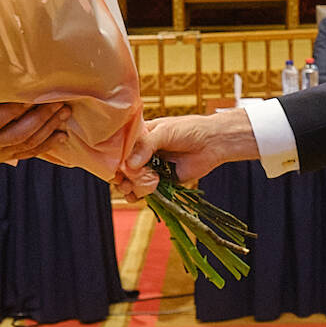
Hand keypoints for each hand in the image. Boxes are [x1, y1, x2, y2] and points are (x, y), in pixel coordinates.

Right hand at [0, 82, 67, 179]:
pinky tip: (63, 136)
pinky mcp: (5, 157)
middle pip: (20, 133)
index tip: (32, 95)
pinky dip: (48, 145)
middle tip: (59, 102)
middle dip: (42, 118)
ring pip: (29, 143)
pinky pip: (29, 153)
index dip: (16, 109)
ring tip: (66, 113)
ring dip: (50, 129)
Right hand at [113, 110, 258, 196]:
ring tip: (129, 188)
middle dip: (120, 175)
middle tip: (122, 180)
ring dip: (128, 186)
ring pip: (133, 180)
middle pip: (123, 167)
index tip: (113, 166)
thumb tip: (129, 165)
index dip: (114, 158)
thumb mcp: (164, 132)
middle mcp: (143, 152)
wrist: (212, 142)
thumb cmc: (189, 130)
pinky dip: (140, 194)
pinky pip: (147, 190)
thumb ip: (146, 146)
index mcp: (140, 136)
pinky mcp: (163, 181)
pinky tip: (137, 196)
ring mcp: (152, 167)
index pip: (120, 149)